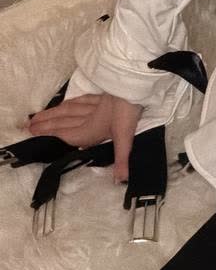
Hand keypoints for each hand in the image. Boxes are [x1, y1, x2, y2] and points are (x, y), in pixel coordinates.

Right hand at [26, 92, 142, 182]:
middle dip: (45, 124)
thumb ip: (121, 161)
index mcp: (90, 130)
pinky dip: (72, 102)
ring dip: (53, 113)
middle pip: (62, 121)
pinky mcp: (101, 97)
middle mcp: (88, 118)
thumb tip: (121, 181)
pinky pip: (82, 100)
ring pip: (69, 110)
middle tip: (27, 125)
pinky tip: (66, 102)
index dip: (48, 133)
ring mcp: (94, 106)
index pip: (64, 133)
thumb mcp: (126, 140)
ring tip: (38, 115)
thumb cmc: (128, 114)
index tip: (32, 132)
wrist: (134, 88)